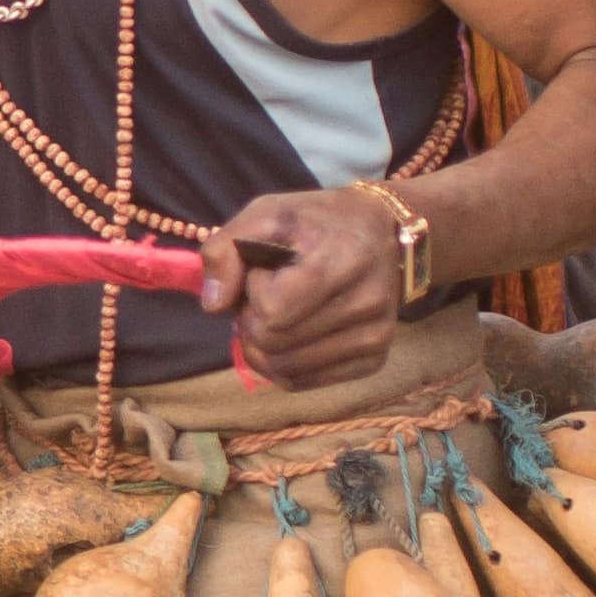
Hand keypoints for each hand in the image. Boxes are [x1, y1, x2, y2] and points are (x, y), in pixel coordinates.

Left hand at [203, 187, 410, 393]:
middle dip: (253, 318)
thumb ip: (226, 249)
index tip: (267, 268)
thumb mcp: (266, 214)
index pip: (272, 310)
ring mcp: (375, 337)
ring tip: (280, 311)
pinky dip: (281, 362)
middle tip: (267, 292)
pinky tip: (291, 332)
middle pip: (272, 343)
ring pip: (282, 370)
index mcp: (345, 261)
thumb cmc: (316, 222)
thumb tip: (213, 306)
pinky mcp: (373, 361)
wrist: (381, 233)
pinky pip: (300, 382)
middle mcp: (368, 304)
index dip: (254, 290)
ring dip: (263, 343)